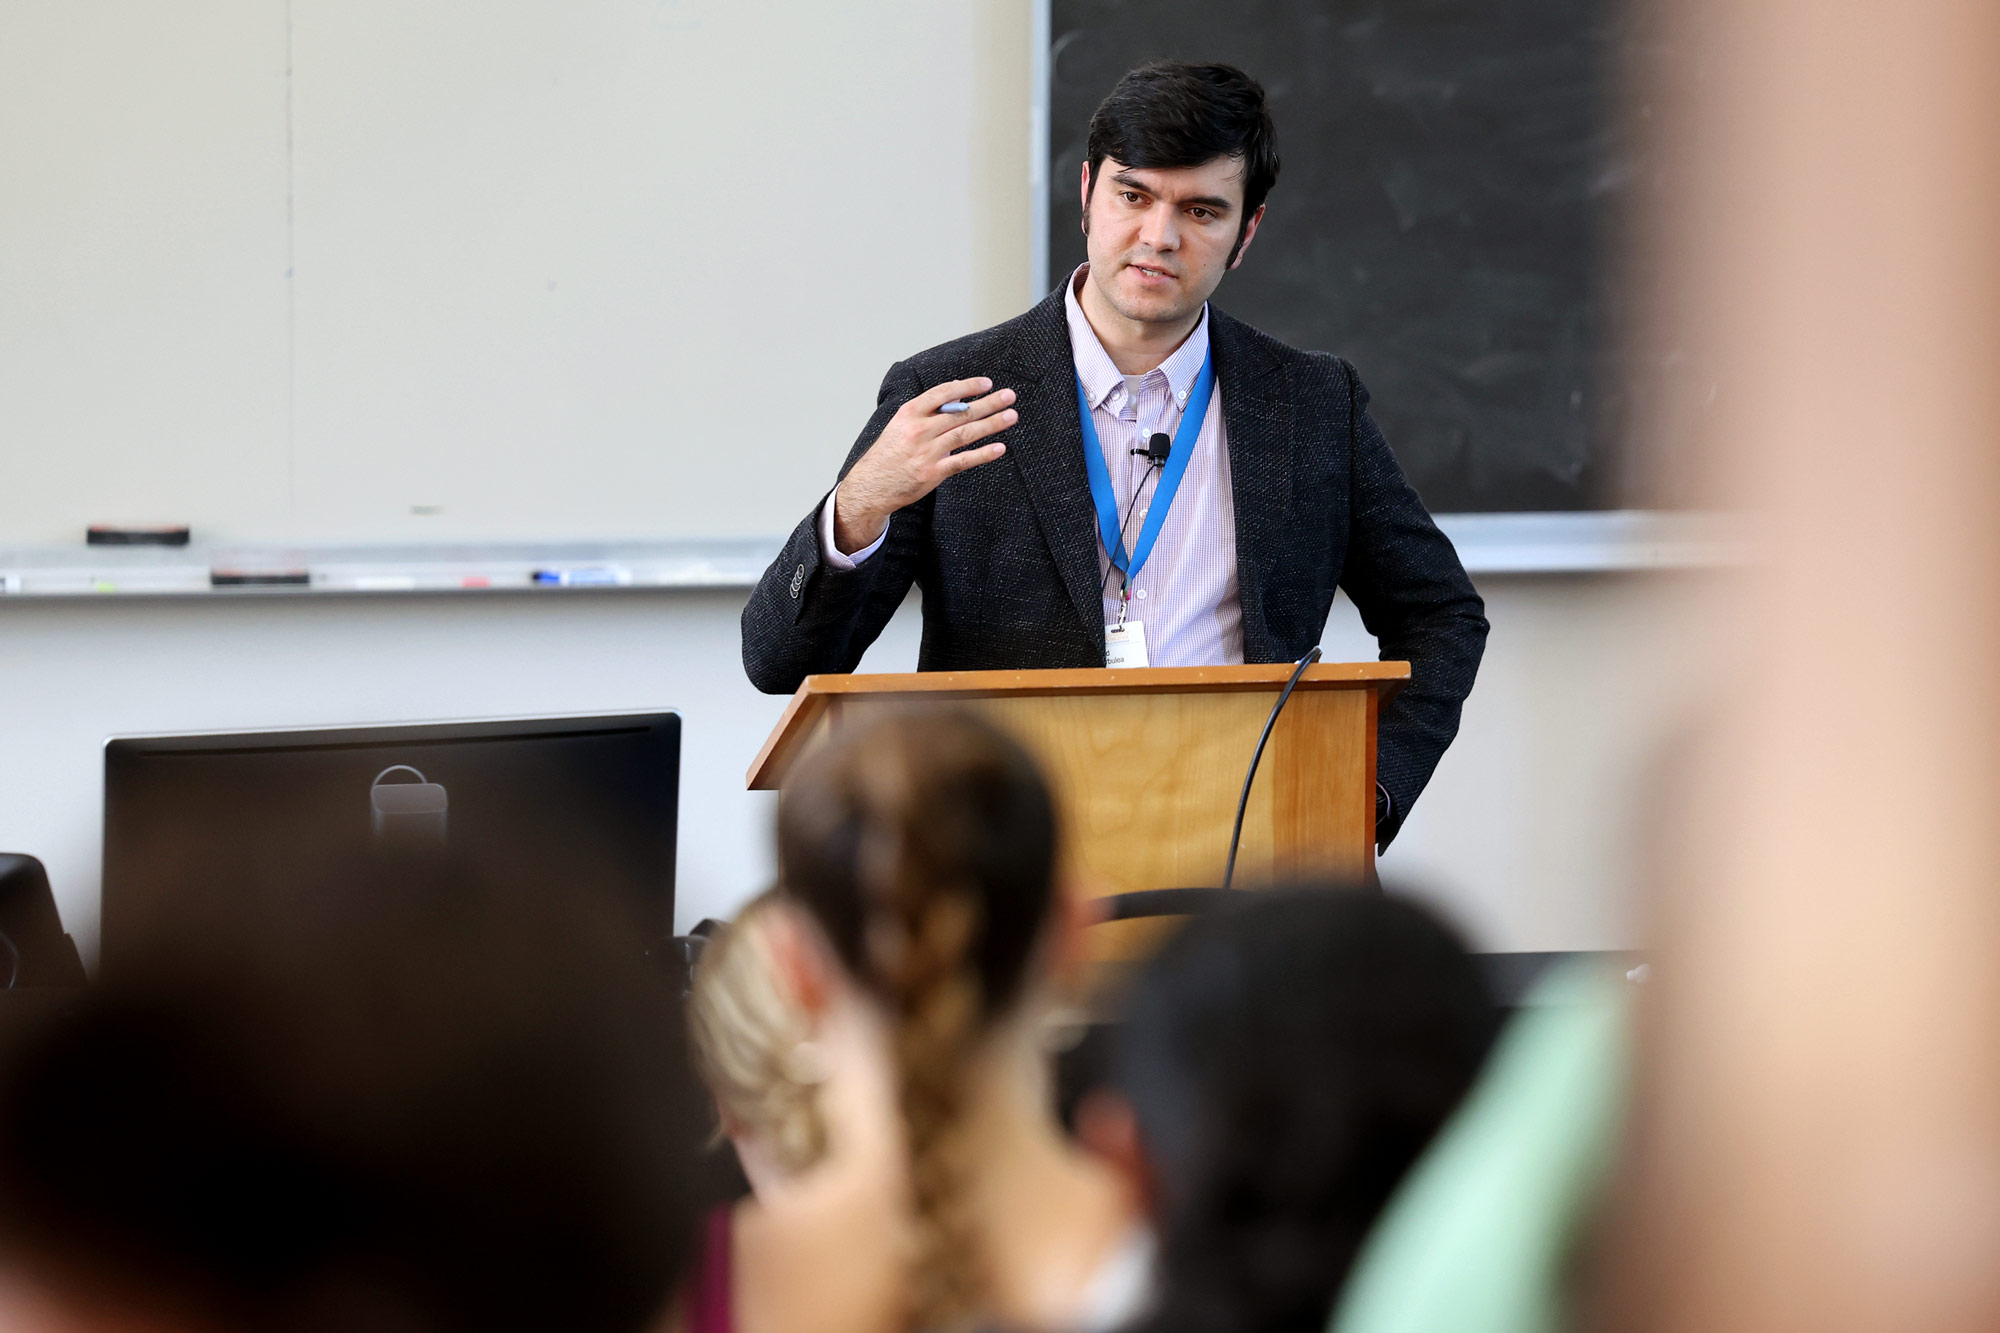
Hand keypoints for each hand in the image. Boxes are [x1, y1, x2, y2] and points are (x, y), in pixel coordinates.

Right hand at [832, 377, 1015, 552]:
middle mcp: (919, 430)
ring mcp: (927, 452)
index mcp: (909, 413)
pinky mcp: (933, 473)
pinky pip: (963, 461)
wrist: (872, 484)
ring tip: (1011, 416)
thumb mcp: (900, 424)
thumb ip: (926, 412)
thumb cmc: (889, 452)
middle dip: (988, 403)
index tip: (986, 383)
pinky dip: (982, 454)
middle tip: (1009, 396)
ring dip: (991, 424)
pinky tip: (999, 448)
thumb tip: (957, 397)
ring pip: (965, 433)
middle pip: (960, 413)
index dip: (967, 386)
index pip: (943, 393)